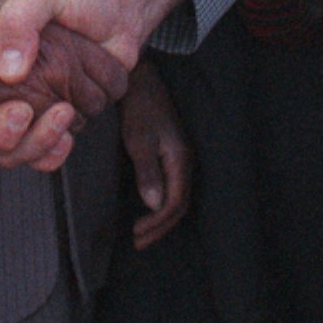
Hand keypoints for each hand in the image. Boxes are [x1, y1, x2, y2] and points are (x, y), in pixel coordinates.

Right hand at [0, 0, 183, 165]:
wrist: (113, 6)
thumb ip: (19, 20)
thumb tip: (10, 74)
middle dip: (0, 135)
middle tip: (21, 111)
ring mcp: (27, 109)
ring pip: (12, 151)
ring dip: (33, 142)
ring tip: (61, 114)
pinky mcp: (53, 122)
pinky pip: (40, 156)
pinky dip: (50, 154)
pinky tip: (64, 138)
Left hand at [118, 62, 191, 248]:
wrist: (143, 80)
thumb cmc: (139, 108)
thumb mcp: (139, 140)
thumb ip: (148, 172)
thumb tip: (155, 205)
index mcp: (181, 159)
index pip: (175, 203)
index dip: (157, 223)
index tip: (137, 234)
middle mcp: (186, 160)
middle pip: (179, 204)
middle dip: (160, 227)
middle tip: (139, 242)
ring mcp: (181, 157)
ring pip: (177, 196)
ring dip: (161, 218)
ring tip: (142, 233)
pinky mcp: (173, 153)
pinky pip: (173, 186)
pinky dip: (161, 203)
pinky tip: (148, 208)